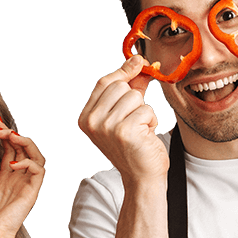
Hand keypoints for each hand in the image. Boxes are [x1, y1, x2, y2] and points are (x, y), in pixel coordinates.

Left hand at [0, 120, 44, 237]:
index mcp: (6, 177)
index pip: (11, 149)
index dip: (4, 135)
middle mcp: (18, 178)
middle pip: (23, 148)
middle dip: (13, 133)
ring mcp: (26, 184)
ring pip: (36, 155)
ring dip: (26, 143)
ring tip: (11, 136)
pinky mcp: (32, 191)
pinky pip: (38, 170)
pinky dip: (28, 162)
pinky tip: (12, 163)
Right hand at [79, 56, 168, 186]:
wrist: (142, 177)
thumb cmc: (135, 147)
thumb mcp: (125, 114)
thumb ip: (130, 87)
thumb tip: (137, 60)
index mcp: (86, 117)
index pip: (104, 83)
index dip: (123, 71)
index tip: (138, 62)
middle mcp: (92, 122)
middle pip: (121, 87)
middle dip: (135, 99)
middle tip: (135, 121)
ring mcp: (107, 127)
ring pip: (135, 97)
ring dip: (144, 112)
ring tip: (140, 130)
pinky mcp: (125, 131)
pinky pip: (147, 110)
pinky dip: (152, 121)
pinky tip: (146, 136)